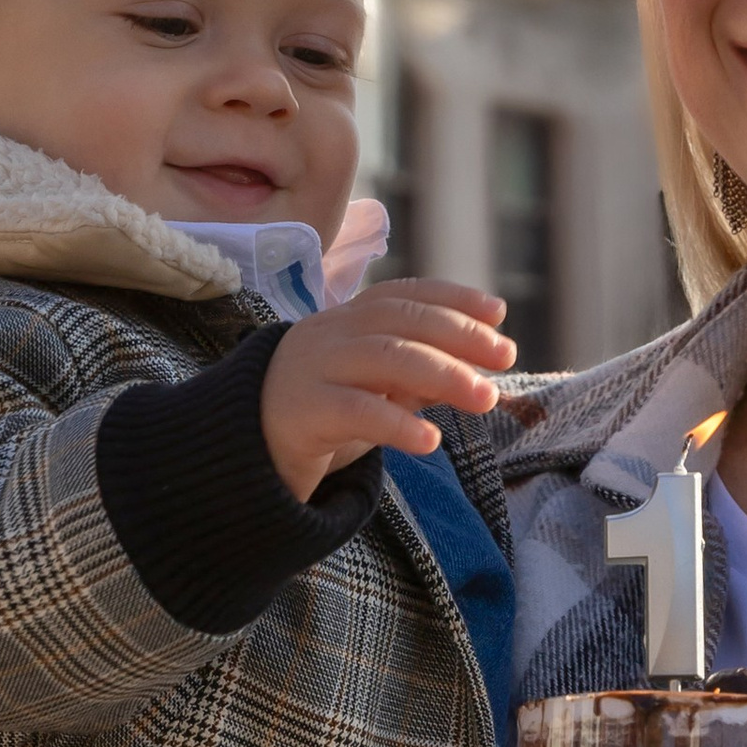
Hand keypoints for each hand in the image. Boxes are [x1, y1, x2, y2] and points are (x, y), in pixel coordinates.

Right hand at [261, 279, 514, 498]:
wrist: (240, 451)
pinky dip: (397, 424)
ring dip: (443, 374)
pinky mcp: (301, 412)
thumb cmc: (318, 416)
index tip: (499, 313)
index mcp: (347, 322)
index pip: (404, 295)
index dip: (453, 298)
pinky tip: (430, 441)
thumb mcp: (373, 391)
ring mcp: (313, 369)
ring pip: (384, 358)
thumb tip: (478, 369)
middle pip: (401, 320)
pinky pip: (355, 411)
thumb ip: (416, 378)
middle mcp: (330, 335)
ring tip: (485, 398)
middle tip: (506, 357)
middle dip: (459, 335)